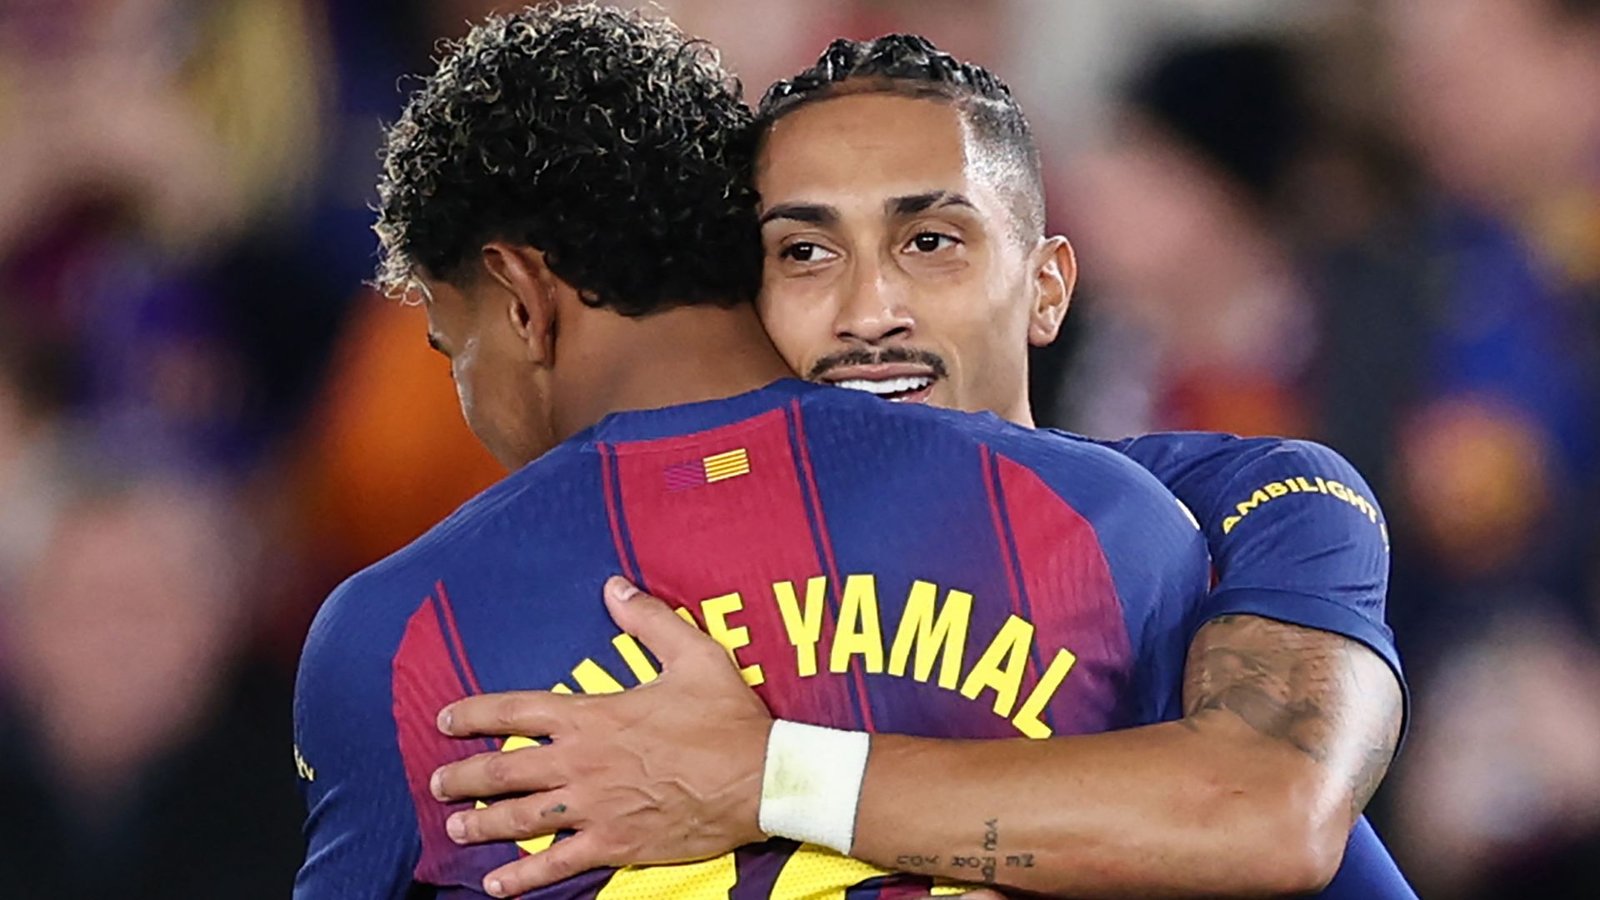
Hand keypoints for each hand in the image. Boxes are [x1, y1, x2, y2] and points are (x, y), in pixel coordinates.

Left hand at [430, 576, 774, 896]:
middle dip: (463, 776)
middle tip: (438, 782)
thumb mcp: (694, 655)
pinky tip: (496, 885)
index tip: (445, 719)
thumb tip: (613, 587)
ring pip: (519, 820)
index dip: (474, 714)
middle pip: (504, 771)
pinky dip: (521, 876)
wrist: (759, 780)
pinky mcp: (613, 845)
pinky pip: (556, 864)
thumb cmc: (727, 718)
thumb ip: (649, 620)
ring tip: (455, 826)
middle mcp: (581, 763)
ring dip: (480, 823)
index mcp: (593, 716)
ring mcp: (593, 809)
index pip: (516, 712)